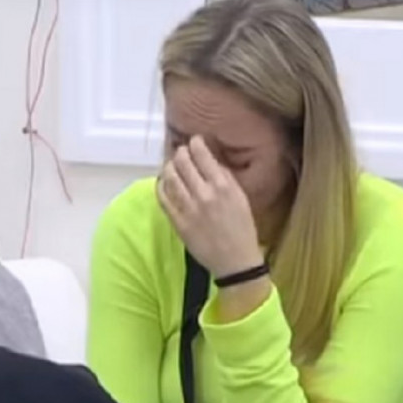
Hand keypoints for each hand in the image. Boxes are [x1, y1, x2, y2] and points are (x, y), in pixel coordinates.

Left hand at [156, 136, 262, 278]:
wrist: (235, 261)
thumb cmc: (242, 229)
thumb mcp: (240, 197)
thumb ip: (225, 177)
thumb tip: (210, 159)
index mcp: (223, 185)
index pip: (202, 154)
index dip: (195, 143)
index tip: (194, 141)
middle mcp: (204, 193)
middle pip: (183, 162)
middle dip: (180, 153)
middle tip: (180, 152)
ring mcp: (189, 208)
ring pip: (170, 177)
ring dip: (169, 167)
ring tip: (171, 165)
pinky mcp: (178, 222)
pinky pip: (163, 197)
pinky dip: (160, 185)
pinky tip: (163, 182)